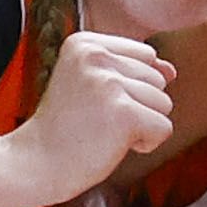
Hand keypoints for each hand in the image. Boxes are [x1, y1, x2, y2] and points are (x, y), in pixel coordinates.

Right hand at [17, 29, 179, 200]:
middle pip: (158, 79)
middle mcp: (95, 55)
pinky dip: (146, 143)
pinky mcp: (123, 112)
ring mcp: (108, 83)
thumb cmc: (66, 128)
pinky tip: (112, 144)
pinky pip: (164, 128)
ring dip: (141, 125)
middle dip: (138, 106)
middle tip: (96, 119)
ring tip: (103, 130)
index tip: (94, 101)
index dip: (131, 86)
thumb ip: (132, 71)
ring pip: (164, 103)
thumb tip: (170, 69)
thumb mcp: (94, 87)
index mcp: (84, 43)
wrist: (36, 163)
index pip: (146, 54)